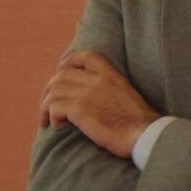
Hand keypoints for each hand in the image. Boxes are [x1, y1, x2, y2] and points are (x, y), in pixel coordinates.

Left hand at [39, 50, 159, 158]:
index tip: (60, 73)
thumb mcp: (125, 94)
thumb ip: (109, 89)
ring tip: (48, 121)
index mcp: (111, 74)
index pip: (85, 56)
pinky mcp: (81, 109)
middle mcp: (98, 79)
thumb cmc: (137, 122)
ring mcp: (88, 93)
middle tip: (47, 106)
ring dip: (46, 107)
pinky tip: (58, 127)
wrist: (144, 134)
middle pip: (62, 76)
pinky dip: (51, 117)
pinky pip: (54, 107)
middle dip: (49, 90)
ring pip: (54, 91)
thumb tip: (90, 97)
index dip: (68, 62)